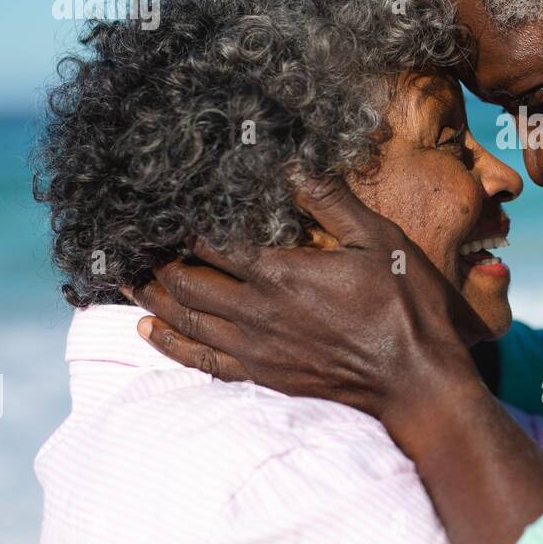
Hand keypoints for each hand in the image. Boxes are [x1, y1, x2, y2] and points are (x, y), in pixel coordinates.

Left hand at [132, 177, 542, 543]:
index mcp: (281, 273)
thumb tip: (292, 163)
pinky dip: (170, 345)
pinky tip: (149, 331)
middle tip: (134, 239)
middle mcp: (257, 313)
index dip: (183, 222)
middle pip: (186, 283)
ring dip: (153, 297)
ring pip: (186, 321)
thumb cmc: (403, 306)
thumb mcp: (377, 239)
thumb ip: (331, 200)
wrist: (415, 380)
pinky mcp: (263, 376)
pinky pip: (202, 361)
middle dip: (156, 258)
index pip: (211, 242)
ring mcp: (256, 349)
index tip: (165, 204)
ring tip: (127, 276)